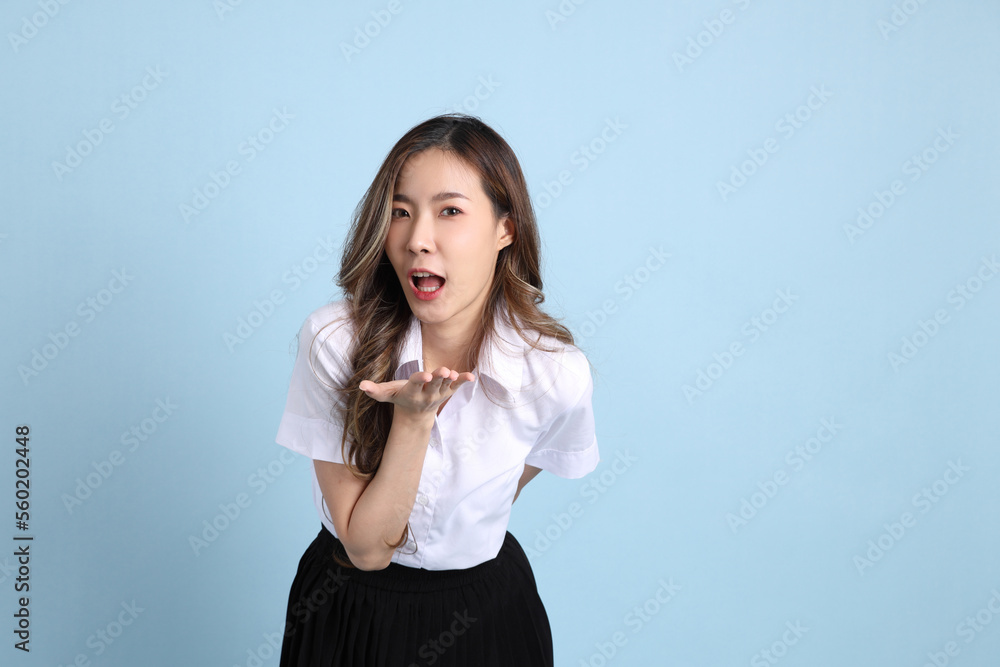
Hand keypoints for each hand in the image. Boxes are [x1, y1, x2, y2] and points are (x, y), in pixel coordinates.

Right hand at [359, 366, 474, 416]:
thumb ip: (375, 391)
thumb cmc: (401, 397)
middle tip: (443, 371)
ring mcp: (439, 394)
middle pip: (433, 385)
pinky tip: (472, 376)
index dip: (419, 379)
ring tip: (453, 373)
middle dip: (437, 378)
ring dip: (451, 380)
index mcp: (411, 392)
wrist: (416, 415)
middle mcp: (427, 394)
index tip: (424, 375)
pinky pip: (457, 386)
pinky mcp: (448, 391)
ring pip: (446, 386)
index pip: (415, 385)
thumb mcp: (386, 395)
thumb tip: (360, 385)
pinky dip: (464, 381)